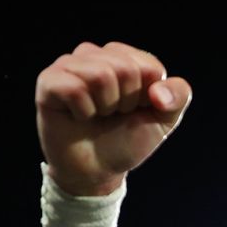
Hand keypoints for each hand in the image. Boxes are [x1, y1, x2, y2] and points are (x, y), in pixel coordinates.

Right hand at [35, 42, 192, 195]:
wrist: (97, 171)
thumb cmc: (127, 141)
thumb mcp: (163, 120)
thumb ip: (178, 97)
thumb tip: (158, 91)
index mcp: (123, 57)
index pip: (149, 66)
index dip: (147, 97)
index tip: (135, 110)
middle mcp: (94, 55)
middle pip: (125, 68)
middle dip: (126, 101)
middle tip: (113, 114)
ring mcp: (69, 65)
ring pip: (100, 74)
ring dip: (104, 106)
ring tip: (96, 114)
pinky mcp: (48, 81)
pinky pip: (74, 88)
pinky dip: (83, 111)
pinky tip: (78, 116)